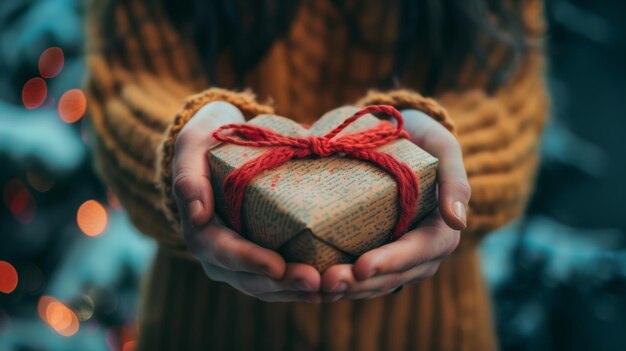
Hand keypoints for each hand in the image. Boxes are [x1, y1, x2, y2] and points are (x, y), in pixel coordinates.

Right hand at [172, 101, 321, 302]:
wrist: (219, 148)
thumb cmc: (206, 143)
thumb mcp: (191, 145)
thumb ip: (189, 176)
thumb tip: (197, 215)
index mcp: (200, 230)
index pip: (223, 252)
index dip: (250, 261)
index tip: (277, 266)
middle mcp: (218, 255)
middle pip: (249, 278)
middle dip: (281, 283)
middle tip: (314, 282)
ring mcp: (240, 262)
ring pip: (266, 287)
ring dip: (296, 291)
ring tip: (326, 290)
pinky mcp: (261, 259)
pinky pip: (279, 281)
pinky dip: (300, 286)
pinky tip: (327, 288)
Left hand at [321, 108, 469, 300]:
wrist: (400, 135)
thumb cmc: (424, 138)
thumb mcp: (444, 148)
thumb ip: (455, 180)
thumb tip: (458, 223)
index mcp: (441, 230)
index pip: (421, 252)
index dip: (392, 262)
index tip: (362, 266)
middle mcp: (420, 251)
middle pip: (394, 276)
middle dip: (362, 283)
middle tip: (329, 282)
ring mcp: (396, 256)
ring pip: (375, 283)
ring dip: (347, 289)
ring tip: (317, 288)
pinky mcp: (373, 252)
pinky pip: (360, 276)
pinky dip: (340, 282)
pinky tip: (313, 284)